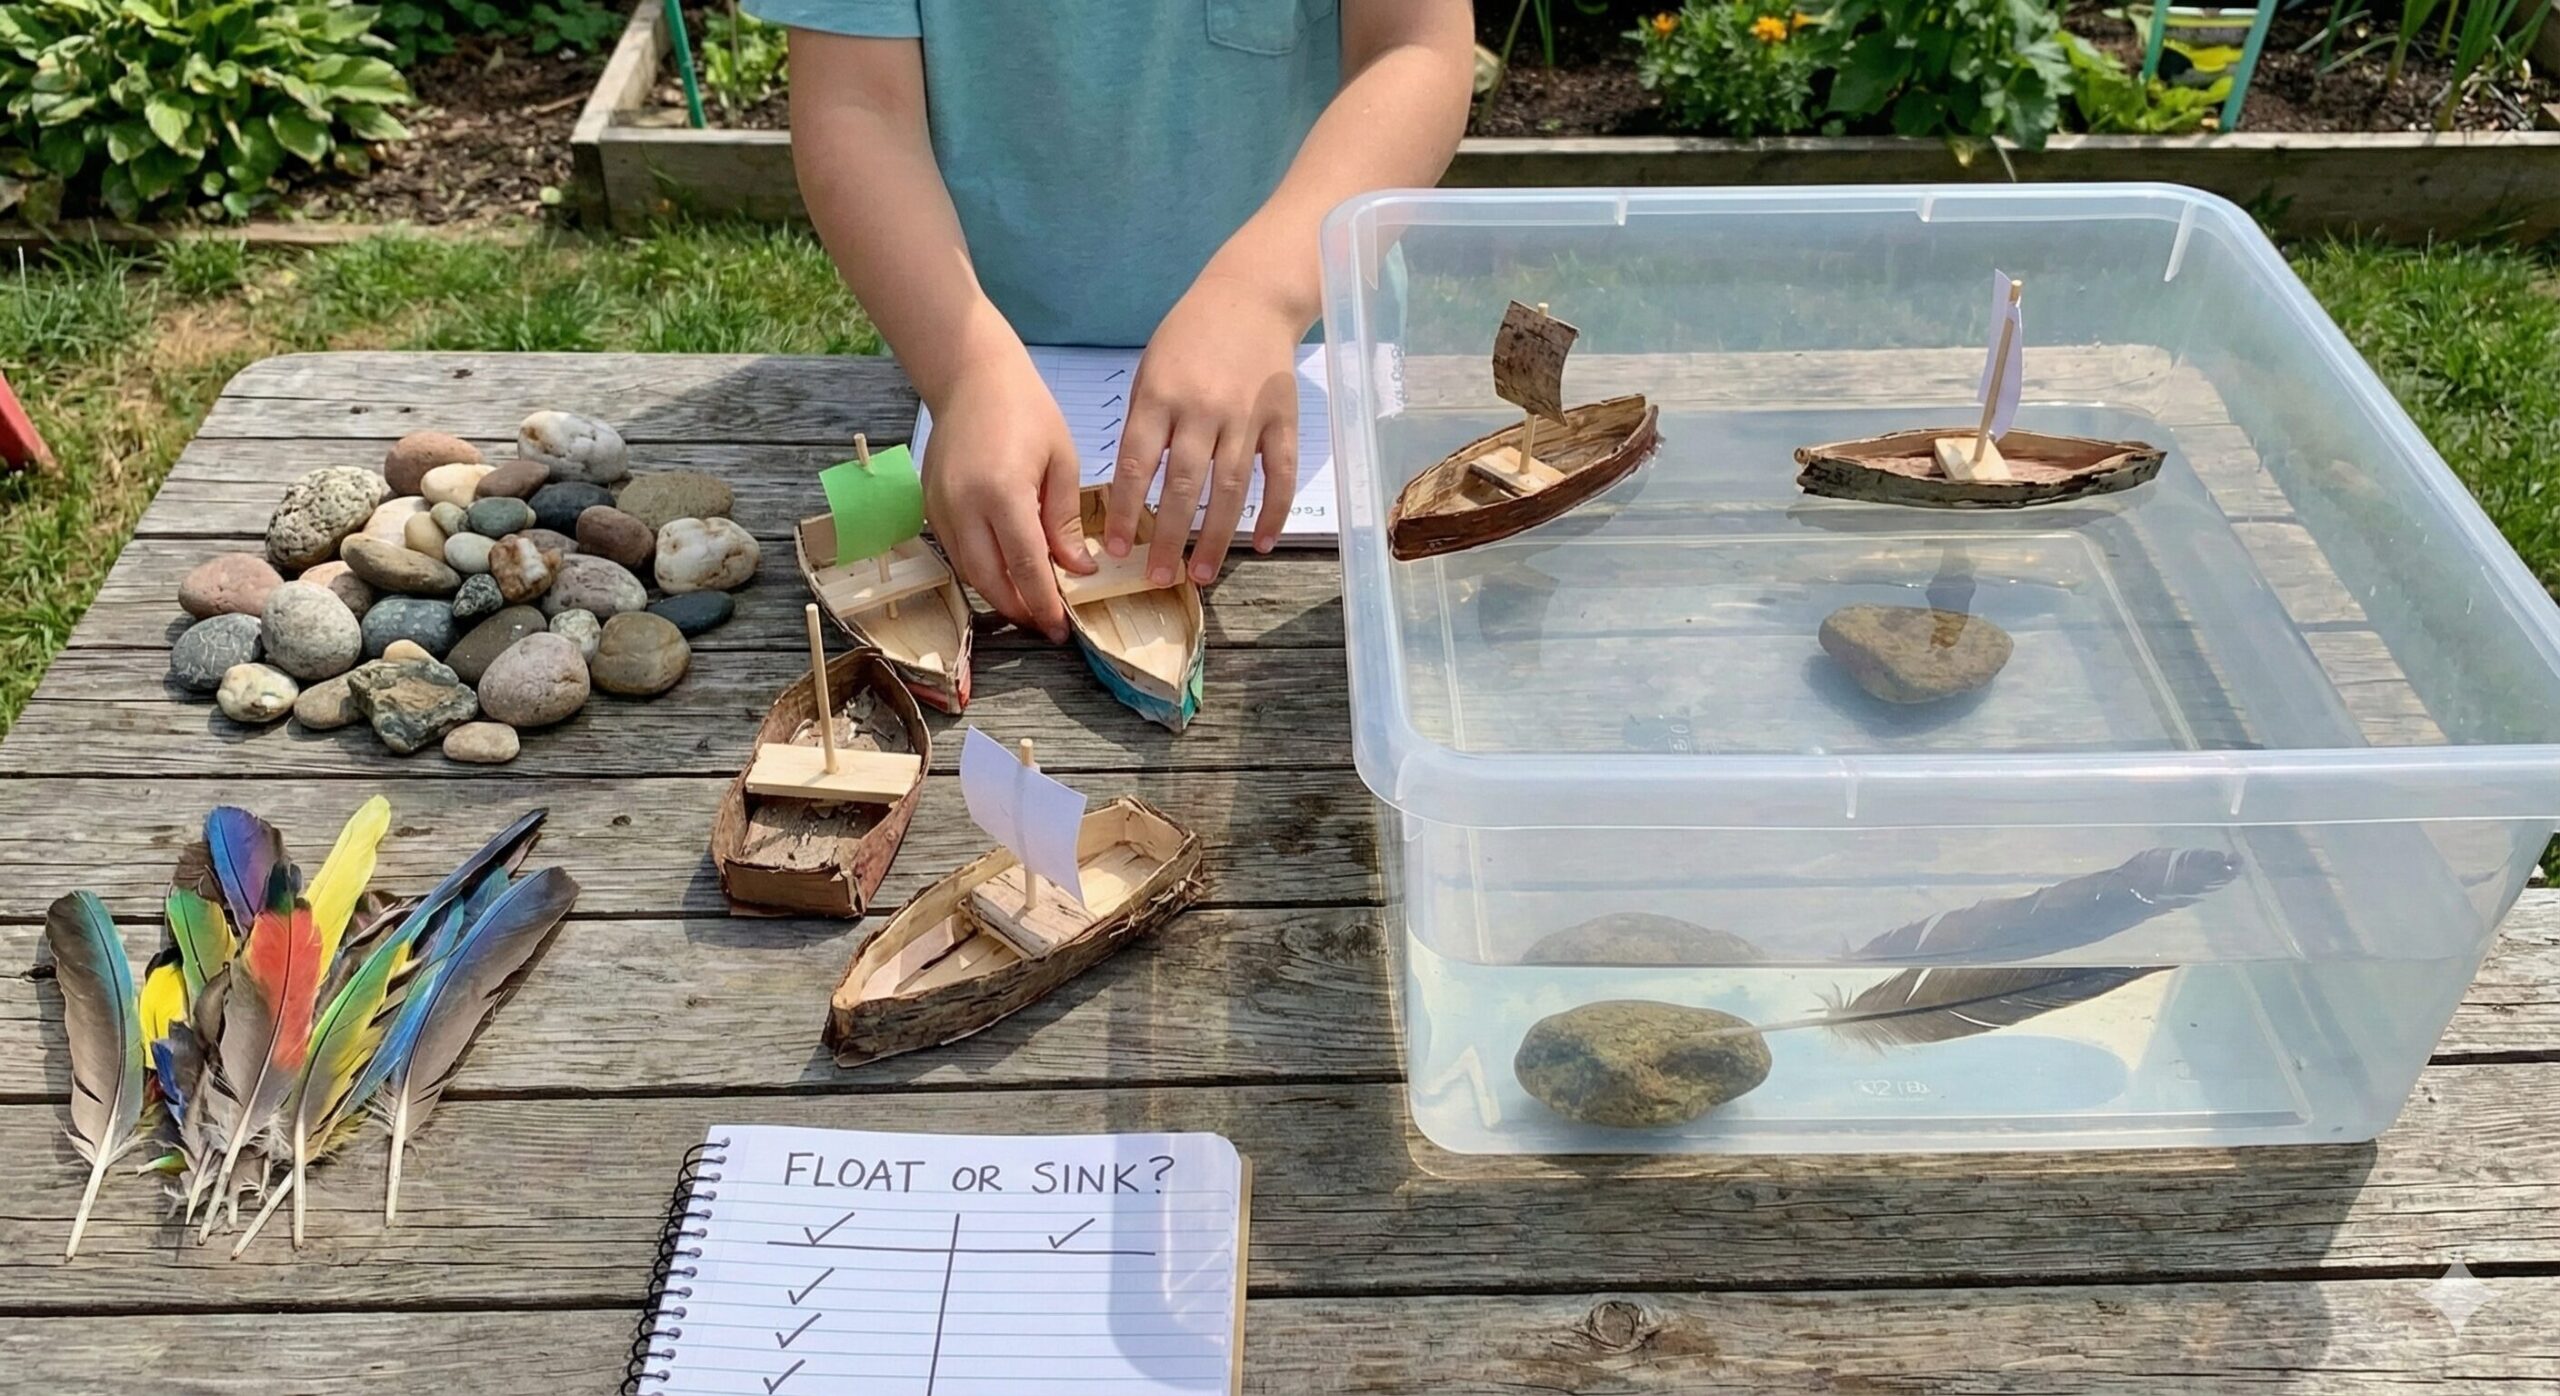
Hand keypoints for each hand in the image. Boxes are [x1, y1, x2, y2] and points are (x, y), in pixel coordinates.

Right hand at [920, 352, 1093, 642]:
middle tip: (1045, 624)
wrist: (971, 376)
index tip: (1062, 628)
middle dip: (1018, 608)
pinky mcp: (929, 503)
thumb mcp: (1061, 462)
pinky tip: (1004, 573)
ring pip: (967, 570)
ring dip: (997, 593)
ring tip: (1028, 604)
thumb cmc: (1026, 410)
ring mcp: (940, 505)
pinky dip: (979, 569)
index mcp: (1002, 492)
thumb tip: (1076, 570)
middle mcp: (963, 505)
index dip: (1044, 602)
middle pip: (989, 578)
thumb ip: (1064, 521)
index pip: (1025, 565)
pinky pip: (954, 551)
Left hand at [1105, 270, 1304, 584]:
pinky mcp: (1282, 419)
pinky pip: (1279, 475)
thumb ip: (1144, 423)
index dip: (1127, 512)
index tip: (1118, 550)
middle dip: (1170, 539)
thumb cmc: (1190, 335)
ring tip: (1201, 574)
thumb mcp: (1150, 368)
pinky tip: (1259, 544)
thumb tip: (1135, 488)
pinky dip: (1272, 513)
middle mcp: (1203, 408)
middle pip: (1185, 486)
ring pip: (1231, 488)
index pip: (1138, 465)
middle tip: (1159, 578)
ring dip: (1215, 538)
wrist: (1250, 295)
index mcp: (1160, 395)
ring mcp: (1246, 415)